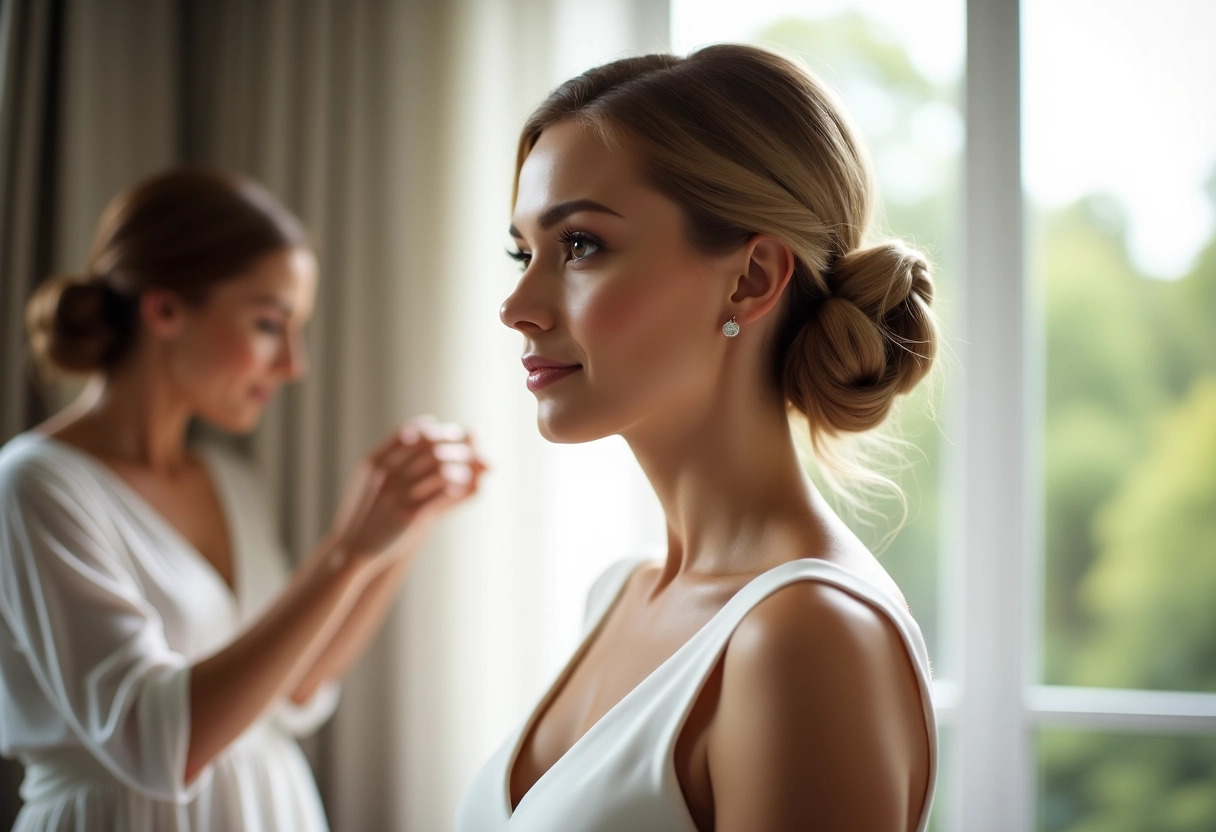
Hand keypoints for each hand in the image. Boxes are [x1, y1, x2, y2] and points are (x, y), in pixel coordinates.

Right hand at [325, 417, 487, 564]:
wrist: (354, 547)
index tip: (451, 433)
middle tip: (469, 450)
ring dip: (459, 468)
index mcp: (376, 462)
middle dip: (455, 446)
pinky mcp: (410, 515)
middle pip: (430, 448)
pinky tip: (458, 490)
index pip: (411, 433)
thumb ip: (393, 454)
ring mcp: (398, 495)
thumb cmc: (367, 510)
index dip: (435, 430)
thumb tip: (423, 427)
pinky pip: (442, 494)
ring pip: (440, 470)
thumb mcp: (371, 477)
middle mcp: (386, 475)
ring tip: (466, 472)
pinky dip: (455, 488)